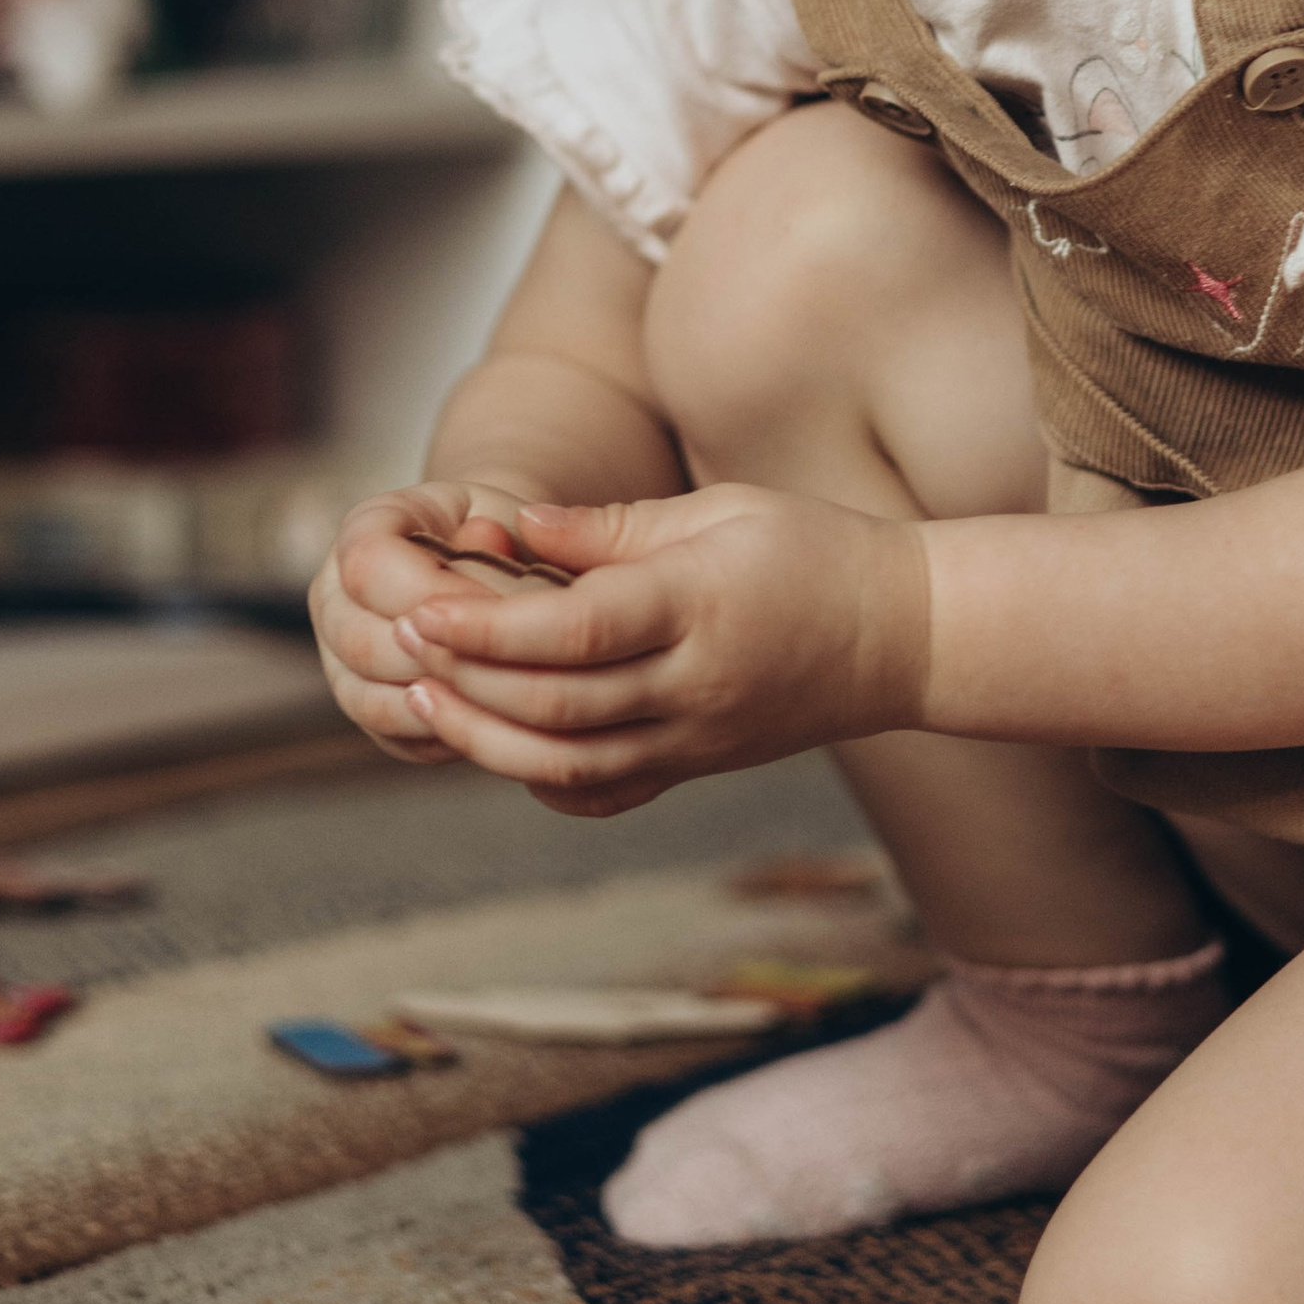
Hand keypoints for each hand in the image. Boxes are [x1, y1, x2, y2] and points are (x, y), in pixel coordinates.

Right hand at [309, 479, 560, 765]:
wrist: (497, 562)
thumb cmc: (502, 533)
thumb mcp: (505, 516)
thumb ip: (495, 531)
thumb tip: (490, 543)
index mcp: (360, 531)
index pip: (369, 568)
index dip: (436, 596)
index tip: (504, 612)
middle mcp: (334, 598)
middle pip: (363, 644)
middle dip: (444, 660)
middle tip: (516, 671)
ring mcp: (339, 660)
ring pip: (373, 701)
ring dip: (444, 705)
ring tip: (507, 701)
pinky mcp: (367, 707)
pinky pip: (396, 738)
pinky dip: (446, 736)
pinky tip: (494, 724)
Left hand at [389, 483, 930, 814]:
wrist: (902, 637)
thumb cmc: (812, 552)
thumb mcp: (718, 510)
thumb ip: (610, 527)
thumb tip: (513, 528)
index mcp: (697, 607)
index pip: (575, 632)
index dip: (489, 627)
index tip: (425, 607)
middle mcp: (693, 685)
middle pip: (557, 704)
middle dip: (468, 682)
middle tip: (402, 649)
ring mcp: (697, 738)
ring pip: (572, 762)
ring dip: (487, 739)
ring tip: (427, 702)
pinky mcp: (698, 765)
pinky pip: (608, 793)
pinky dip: (544, 781)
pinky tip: (497, 749)